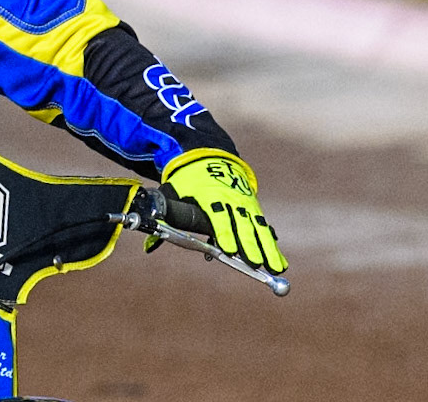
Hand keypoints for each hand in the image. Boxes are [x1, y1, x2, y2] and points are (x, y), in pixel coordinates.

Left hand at [161, 151, 287, 273]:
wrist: (211, 157)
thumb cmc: (189, 180)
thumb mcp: (173, 191)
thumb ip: (165, 217)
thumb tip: (148, 246)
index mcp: (210, 195)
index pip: (218, 217)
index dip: (224, 233)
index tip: (230, 250)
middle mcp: (231, 200)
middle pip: (243, 225)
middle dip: (250, 245)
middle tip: (257, 264)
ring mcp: (245, 204)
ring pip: (258, 229)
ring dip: (268, 249)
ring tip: (276, 269)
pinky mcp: (253, 208)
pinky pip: (264, 228)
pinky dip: (271, 245)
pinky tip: (279, 262)